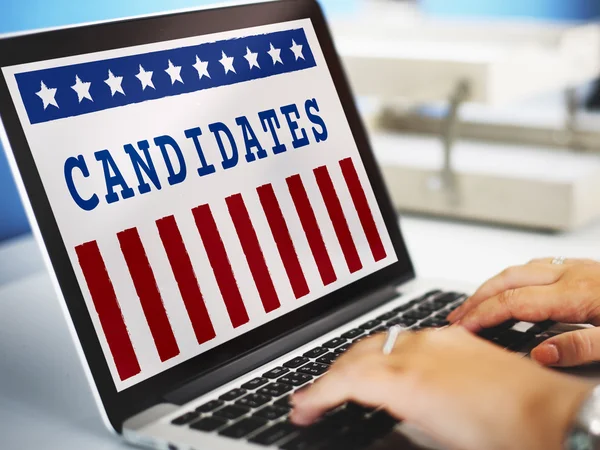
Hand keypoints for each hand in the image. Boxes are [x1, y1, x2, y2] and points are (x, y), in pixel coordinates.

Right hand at [290, 328, 590, 449]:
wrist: (553, 414)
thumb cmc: (504, 436)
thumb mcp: (434, 434)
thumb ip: (395, 413)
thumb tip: (374, 408)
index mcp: (408, 380)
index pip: (343, 380)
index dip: (315, 394)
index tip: (302, 407)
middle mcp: (418, 350)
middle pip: (355, 355)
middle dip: (327, 376)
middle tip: (313, 397)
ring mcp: (437, 338)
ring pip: (377, 340)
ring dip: (353, 361)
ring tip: (341, 381)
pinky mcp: (454, 335)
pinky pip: (404, 337)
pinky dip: (383, 352)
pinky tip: (383, 365)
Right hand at [448, 258, 599, 366]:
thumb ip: (581, 348)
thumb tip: (541, 354)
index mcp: (576, 293)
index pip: (513, 301)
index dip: (483, 314)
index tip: (463, 328)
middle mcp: (572, 275)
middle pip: (508, 279)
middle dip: (477, 298)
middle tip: (457, 316)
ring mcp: (578, 268)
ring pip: (521, 270)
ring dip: (493, 286)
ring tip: (476, 303)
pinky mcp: (586, 269)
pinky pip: (538, 267)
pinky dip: (514, 278)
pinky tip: (513, 288)